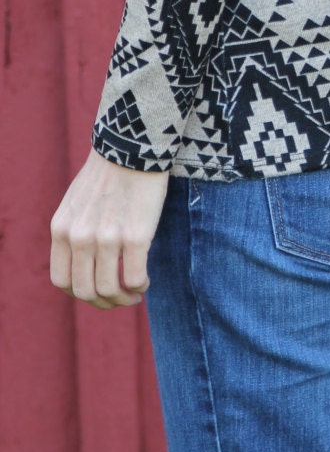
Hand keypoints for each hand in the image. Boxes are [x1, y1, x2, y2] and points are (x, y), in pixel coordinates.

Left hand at [50, 148, 168, 309]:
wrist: (133, 148)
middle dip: (105, 302)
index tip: (98, 291)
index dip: (81, 293)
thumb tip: (85, 263)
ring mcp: (107, 238)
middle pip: (86, 291)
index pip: (62, 281)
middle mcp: (80, 237)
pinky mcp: (136, 236)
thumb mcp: (76, 203)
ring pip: (110, 290)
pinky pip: (134, 278)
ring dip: (124, 299)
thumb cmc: (109, 174)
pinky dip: (140, 285)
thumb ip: (74, 232)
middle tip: (121, 299)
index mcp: (62, 229)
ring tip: (136, 292)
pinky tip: (146, 279)